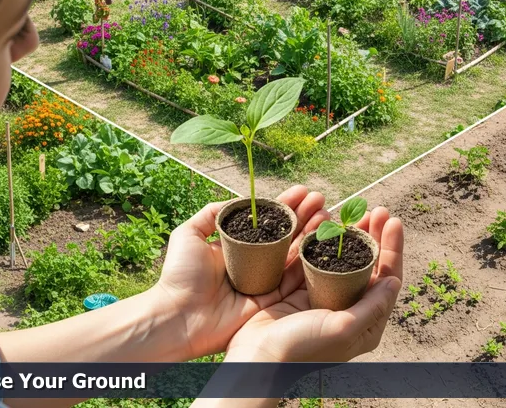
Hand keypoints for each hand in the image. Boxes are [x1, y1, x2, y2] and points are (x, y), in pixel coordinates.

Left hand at [152, 186, 329, 360]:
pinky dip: (310, 261)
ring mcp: (264, 282)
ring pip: (295, 254)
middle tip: (320, 199)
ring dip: (312, 233)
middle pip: (286, 235)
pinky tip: (321, 242)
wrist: (178, 315)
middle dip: (304, 215)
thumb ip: (211, 214)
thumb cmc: (180, 275)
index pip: (267, 221)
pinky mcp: (272, 302)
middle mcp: (254, 262)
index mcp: (238, 247)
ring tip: (326, 213)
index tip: (301, 191)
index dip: (284, 205)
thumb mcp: (188, 234)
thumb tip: (239, 200)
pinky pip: (295, 280)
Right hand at [223, 207, 403, 362]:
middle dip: (373, 235)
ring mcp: (323, 297)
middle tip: (373, 210)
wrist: (256, 358)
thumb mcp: (344, 329)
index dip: (392, 248)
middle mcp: (347, 308)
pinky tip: (324, 221)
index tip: (392, 221)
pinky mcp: (300, 288)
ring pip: (342, 257)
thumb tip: (395, 281)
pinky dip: (321, 239)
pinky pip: (315, 257)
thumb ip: (372, 307)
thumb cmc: (303, 350)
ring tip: (351, 211)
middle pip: (368, 264)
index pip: (387, 278)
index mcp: (365, 322)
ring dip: (349, 233)